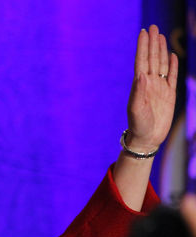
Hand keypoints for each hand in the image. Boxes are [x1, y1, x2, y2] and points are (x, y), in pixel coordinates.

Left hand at [125, 25, 177, 151]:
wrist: (147, 139)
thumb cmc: (138, 125)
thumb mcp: (136, 109)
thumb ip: (138, 92)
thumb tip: (141, 74)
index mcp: (140, 85)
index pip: (142, 61)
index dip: (143, 46)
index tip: (143, 32)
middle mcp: (149, 83)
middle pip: (152, 58)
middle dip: (152, 43)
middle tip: (152, 27)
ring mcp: (159, 88)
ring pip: (161, 64)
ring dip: (161, 50)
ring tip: (160, 36)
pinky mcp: (169, 94)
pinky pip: (171, 76)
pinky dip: (171, 65)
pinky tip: (171, 55)